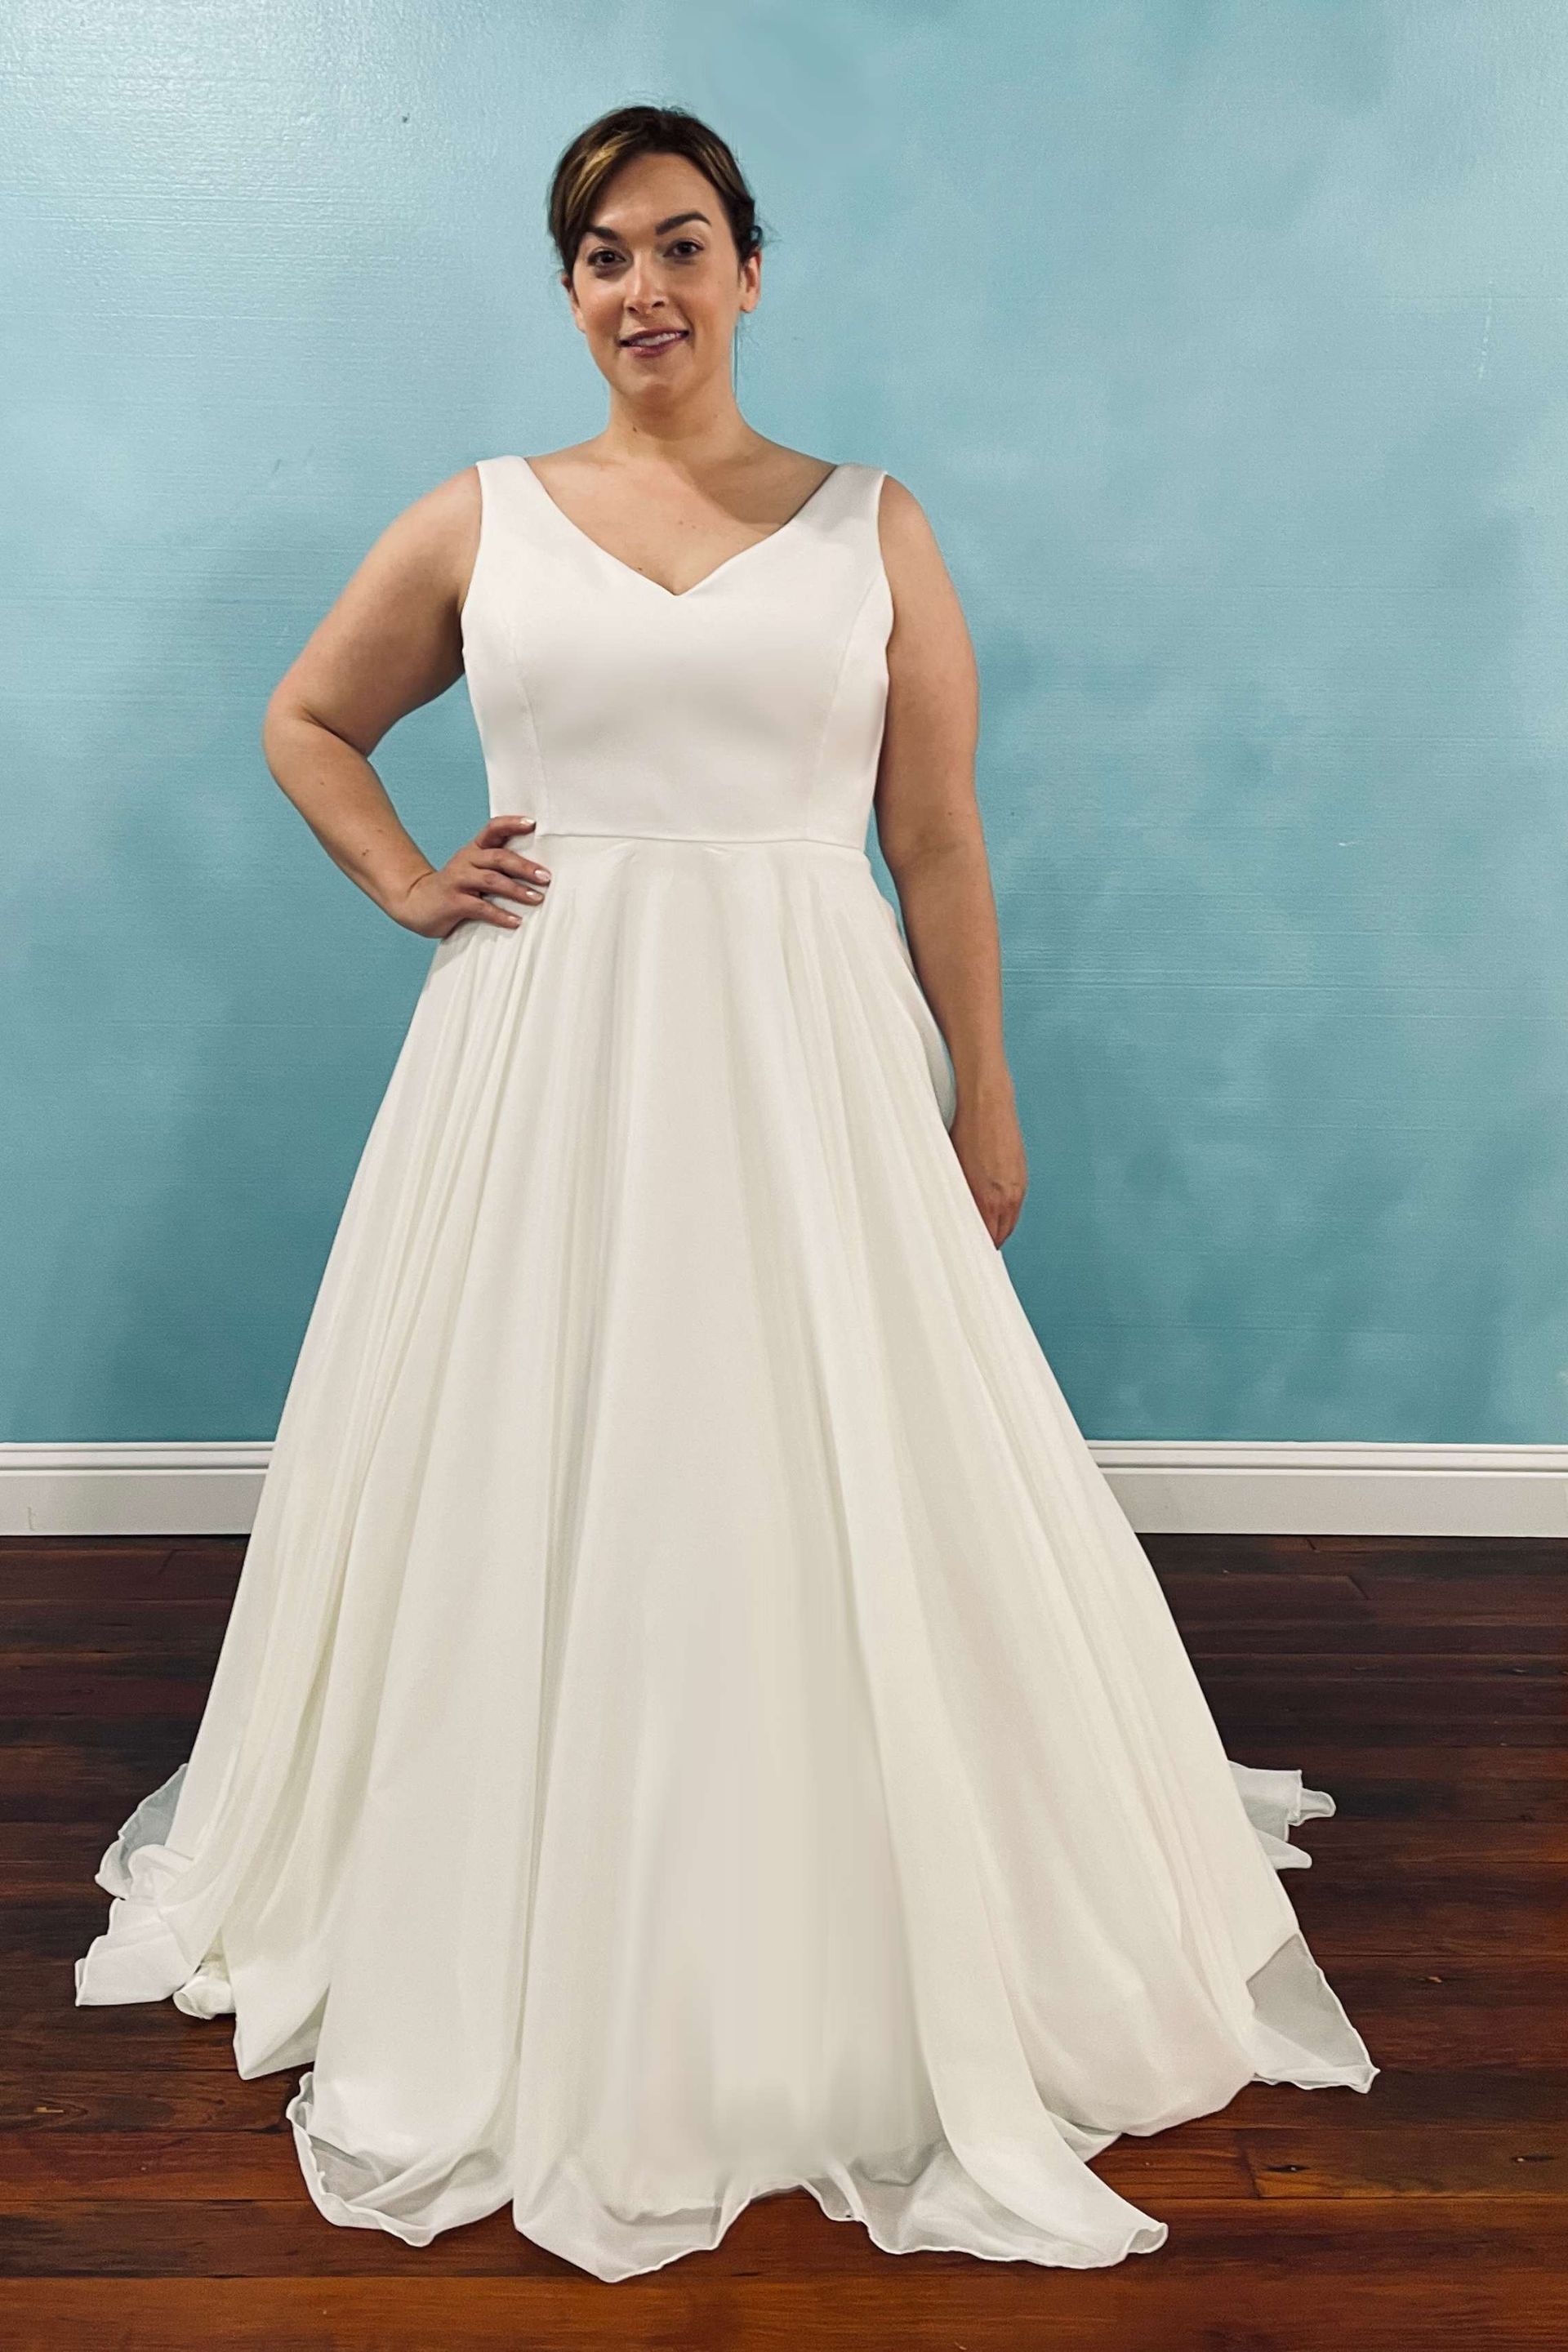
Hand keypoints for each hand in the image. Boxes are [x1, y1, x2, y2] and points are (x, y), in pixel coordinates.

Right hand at [391, 815, 551, 937]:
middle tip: (545, 877)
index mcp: (474, 849)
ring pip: (492, 881)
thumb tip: (537, 872)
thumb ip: (497, 867)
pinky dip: (500, 915)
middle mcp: (466, 860)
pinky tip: (515, 921)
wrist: (415, 901)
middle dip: (524, 867)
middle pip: (499, 857)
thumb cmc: (455, 887)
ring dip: (517, 890)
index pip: (493, 829)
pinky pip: (481, 908)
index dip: (512, 824)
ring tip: (537, 899)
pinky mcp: (454, 902)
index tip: (532, 823)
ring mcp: (459, 880)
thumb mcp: (473, 869)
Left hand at [949, 1082, 1027, 1246]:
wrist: (987, 1103)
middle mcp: (1008, 1197)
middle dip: (987, 1242)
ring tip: (981, 1232)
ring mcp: (1018, 1186)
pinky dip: (1004, 1214)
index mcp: (987, 1199)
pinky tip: (992, 1211)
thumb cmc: (966, 1131)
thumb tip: (954, 1217)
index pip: (985, 1240)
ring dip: (997, 1229)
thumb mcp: (954, 1170)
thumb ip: (958, 1199)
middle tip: (970, 1247)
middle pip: (1000, 1236)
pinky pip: (1015, 1207)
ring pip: (1009, 1222)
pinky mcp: (1022, 1176)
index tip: (964, 1253)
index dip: (975, 1248)